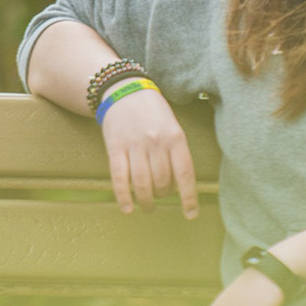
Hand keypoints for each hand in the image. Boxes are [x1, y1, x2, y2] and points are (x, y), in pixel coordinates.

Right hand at [100, 86, 199, 218]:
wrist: (124, 90)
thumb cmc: (153, 112)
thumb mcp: (172, 126)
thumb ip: (176, 151)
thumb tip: (178, 186)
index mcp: (175, 137)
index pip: (185, 174)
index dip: (188, 198)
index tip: (190, 215)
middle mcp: (156, 142)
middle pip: (162, 182)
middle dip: (163, 195)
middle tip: (160, 196)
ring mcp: (134, 145)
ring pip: (142, 184)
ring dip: (146, 201)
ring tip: (148, 206)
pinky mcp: (115, 147)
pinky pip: (119, 178)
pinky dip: (124, 196)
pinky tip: (127, 208)